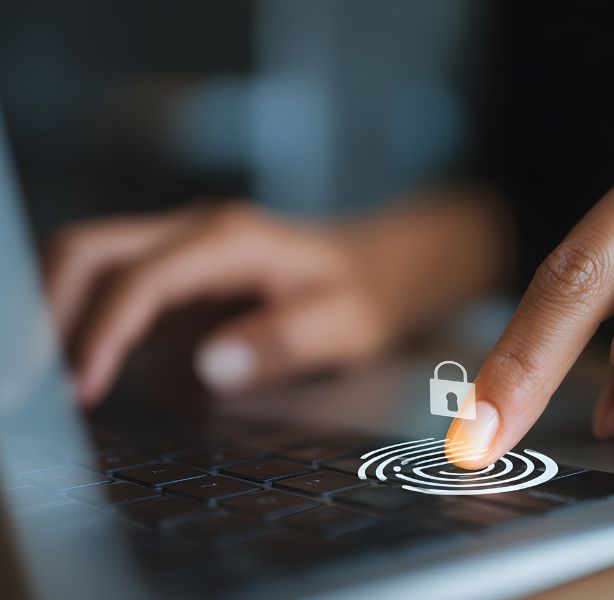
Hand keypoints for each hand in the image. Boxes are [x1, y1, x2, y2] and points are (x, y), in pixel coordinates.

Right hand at [45, 193, 504, 405]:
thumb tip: (208, 368)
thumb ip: (281, 344)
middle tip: (24, 383)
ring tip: (34, 379)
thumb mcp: (344, 324)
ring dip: (49, 312)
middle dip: (42, 309)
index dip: (101, 334)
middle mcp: (196, 231)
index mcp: (231, 240)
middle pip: (89, 249)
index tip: (79, 392)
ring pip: (89, 260)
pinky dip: (80, 320)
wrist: (380, 264)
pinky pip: (111, 285)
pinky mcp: (178, 273)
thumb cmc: (365, 294)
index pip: (141, 280)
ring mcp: (182, 247)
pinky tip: (72, 366)